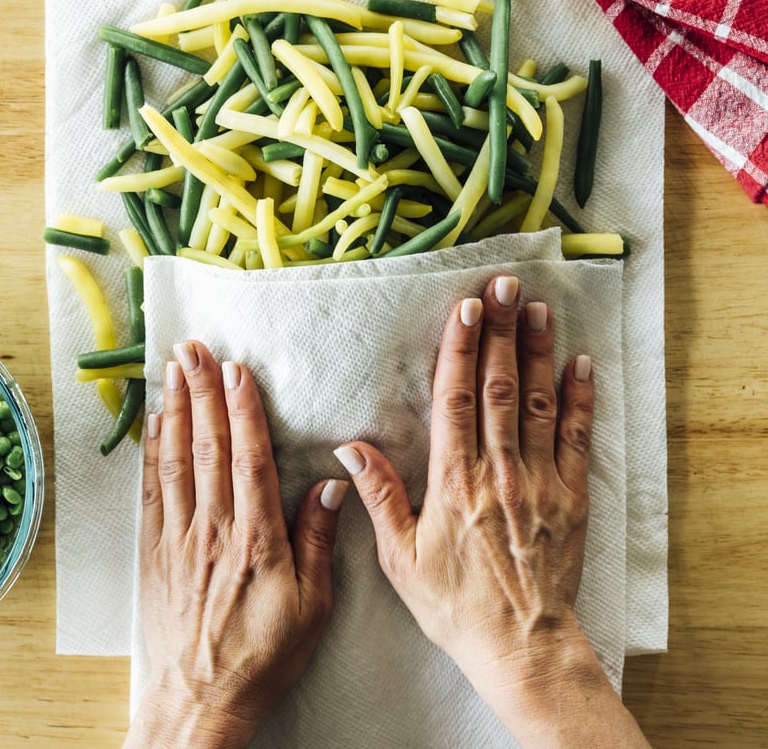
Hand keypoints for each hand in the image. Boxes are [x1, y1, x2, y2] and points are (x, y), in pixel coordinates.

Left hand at [125, 341, 347, 748]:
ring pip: (176, 460)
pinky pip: (152, 492)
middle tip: (194, 348)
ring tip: (173, 369)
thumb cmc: (262, 656)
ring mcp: (178, 539)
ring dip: (176, 409)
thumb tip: (331, 484)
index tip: (237, 370)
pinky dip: (152, 453)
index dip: (242, 409)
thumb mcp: (310, 607)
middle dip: (201, 391)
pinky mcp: (154, 553)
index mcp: (255, 539)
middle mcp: (213, 530)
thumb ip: (317, 540)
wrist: (199, 701)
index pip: (248, 458)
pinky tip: (155, 423)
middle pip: (207, 447)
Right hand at [334, 276, 648, 746]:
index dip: (461, 349)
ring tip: (539, 308)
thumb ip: (379, 497)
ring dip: (538, 352)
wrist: (520, 644)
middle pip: (499, 387)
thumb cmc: (455, 604)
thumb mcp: (401, 558)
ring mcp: (540, 481)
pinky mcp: (571, 496)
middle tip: (505, 286)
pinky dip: (580, 399)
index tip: (466, 308)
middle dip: (501, 331)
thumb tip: (349, 449)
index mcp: (454, 482)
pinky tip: (580, 363)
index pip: (456, 400)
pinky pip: (578, 438)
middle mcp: (499, 471)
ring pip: (539, 403)